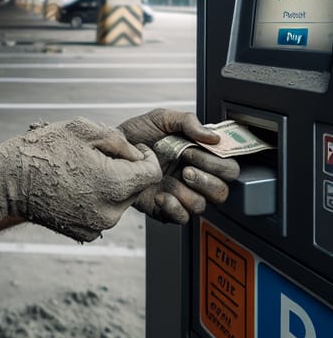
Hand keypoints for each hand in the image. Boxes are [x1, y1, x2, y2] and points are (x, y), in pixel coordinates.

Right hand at [0, 118, 161, 241]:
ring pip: (119, 202)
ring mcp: (96, 226)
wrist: (9, 179)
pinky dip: (95, 200)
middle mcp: (110, 212)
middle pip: (135, 188)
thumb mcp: (83, 129)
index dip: (146, 156)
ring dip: (110, 185)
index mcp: (114, 185)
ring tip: (81, 170)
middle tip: (98, 156)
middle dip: (125, 171)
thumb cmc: (44, 149)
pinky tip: (73, 186)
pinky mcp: (84, 234)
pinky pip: (102, 213)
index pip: (151, 173)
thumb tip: (136, 155)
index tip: (133, 149)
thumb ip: (119, 140)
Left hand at [118, 109, 239, 223]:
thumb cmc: (136, 133)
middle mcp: (193, 178)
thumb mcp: (161, 118)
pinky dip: (174, 208)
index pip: (228, 167)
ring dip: (190, 192)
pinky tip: (162, 195)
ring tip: (174, 177)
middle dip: (207, 178)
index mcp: (198, 157)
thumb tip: (213, 137)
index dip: (218, 162)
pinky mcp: (164, 208)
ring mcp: (179, 194)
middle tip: (186, 166)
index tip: (196, 150)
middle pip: (222, 190)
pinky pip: (181, 219)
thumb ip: (187, 121)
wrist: (110, 150)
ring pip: (202, 205)